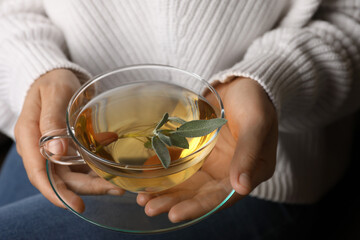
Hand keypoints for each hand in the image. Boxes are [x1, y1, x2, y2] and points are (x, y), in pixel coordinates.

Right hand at [14, 69, 123, 211]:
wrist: (57, 77)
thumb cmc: (54, 82)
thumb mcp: (55, 95)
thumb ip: (52, 121)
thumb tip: (55, 151)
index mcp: (30, 137)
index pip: (39, 173)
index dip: (56, 192)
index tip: (76, 204)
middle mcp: (40, 148)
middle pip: (60, 177)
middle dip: (86, 188)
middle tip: (113, 190)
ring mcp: (54, 150)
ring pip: (73, 174)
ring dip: (94, 182)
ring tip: (118, 185)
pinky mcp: (67, 148)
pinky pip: (81, 165)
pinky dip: (96, 170)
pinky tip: (113, 172)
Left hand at [136, 77, 277, 221]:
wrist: (243, 83)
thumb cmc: (255, 101)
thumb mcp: (256, 124)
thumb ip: (248, 155)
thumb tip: (241, 188)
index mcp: (249, 172)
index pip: (222, 196)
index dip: (199, 207)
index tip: (175, 214)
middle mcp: (229, 172)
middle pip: (201, 194)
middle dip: (175, 203)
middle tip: (150, 208)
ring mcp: (213, 162)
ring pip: (188, 183)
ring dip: (166, 192)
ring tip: (142, 199)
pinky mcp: (199, 151)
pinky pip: (181, 165)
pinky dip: (165, 172)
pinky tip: (146, 176)